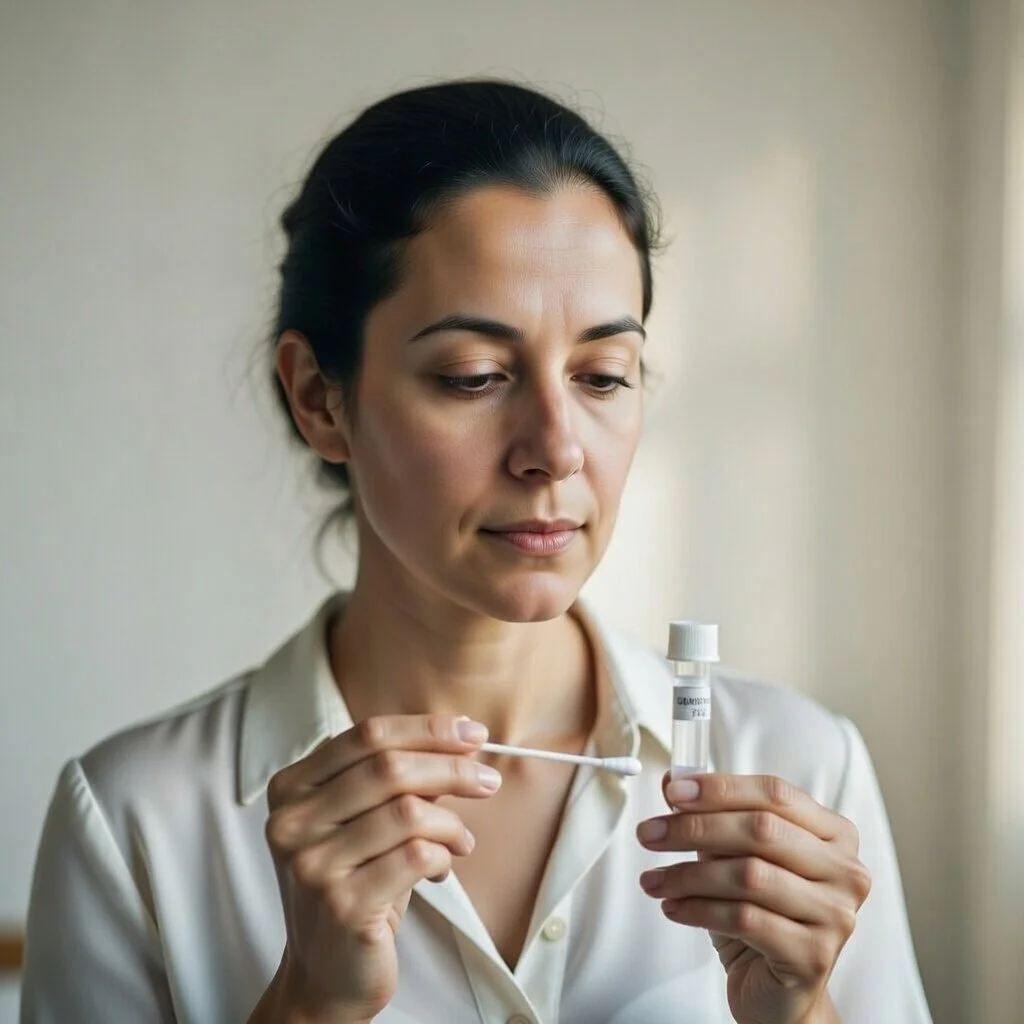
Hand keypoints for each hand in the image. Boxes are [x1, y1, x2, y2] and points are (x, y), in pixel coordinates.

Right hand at [260, 715, 499, 1023]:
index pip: (368, 735)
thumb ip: (398, 779)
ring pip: (408, 812)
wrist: (326, 974)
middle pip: (390, 768)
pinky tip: (443, 868)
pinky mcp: (342, 905)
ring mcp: (312, 865)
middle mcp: (292, 822)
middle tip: (488, 780)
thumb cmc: (355, 883)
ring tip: (462, 841)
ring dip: (451, 823)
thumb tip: (461, 740)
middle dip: (452, 767)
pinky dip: (443, 856)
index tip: (474, 733)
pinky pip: (416, 856)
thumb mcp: (366, 821)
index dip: (427, 729)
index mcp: (292, 787)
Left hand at [636, 773, 870, 1023]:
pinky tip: (673, 908)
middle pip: (761, 830)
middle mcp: (844, 870)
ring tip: (653, 880)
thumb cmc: (760, 917)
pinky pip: (745, 919)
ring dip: (688, 874)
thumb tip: (675, 781)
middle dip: (694, 828)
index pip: (774, 793)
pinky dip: (699, 909)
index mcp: (833, 833)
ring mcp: (835, 914)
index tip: (672, 792)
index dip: (720, 788)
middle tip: (649, 834)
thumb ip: (714, 816)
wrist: (778, 994)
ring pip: (749, 875)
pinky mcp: (814, 955)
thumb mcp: (736, 857)